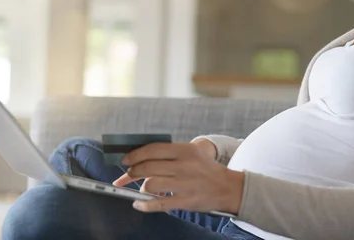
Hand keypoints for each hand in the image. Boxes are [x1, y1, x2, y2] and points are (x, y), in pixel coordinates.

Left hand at [112, 142, 243, 214]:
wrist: (228, 187)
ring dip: (141, 188)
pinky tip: (138, 203)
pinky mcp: (186, 200)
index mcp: (184, 150)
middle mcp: (183, 165)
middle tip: (128, 175)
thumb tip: (142, 157)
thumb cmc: (206, 169)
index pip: (152, 149)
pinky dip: (144, 204)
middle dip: (132, 172)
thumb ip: (170, 153)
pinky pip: (158, 203)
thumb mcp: (192, 152)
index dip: (135, 155)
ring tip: (143, 189)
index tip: (125, 160)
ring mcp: (184, 184)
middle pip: (148, 167)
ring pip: (150, 184)